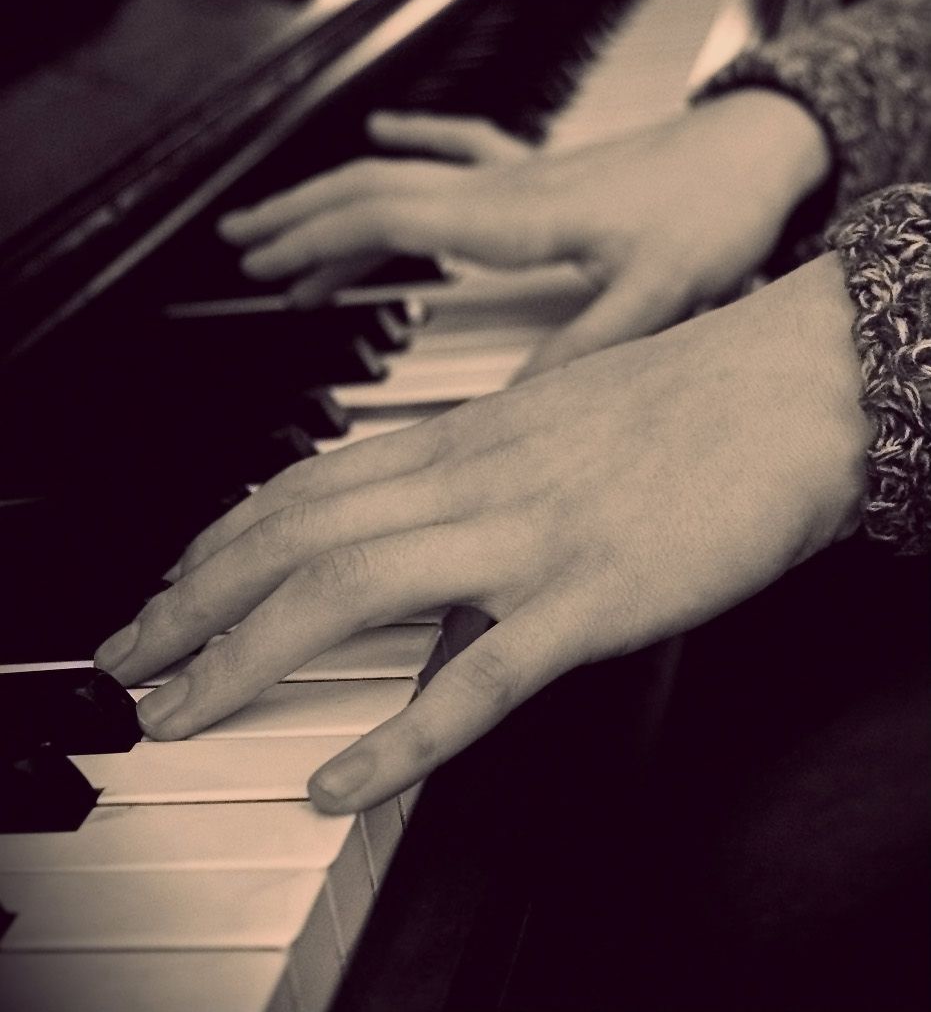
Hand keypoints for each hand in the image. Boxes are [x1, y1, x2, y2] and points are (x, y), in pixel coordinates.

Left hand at [95, 253, 866, 813]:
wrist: (795, 383)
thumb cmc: (691, 398)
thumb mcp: (561, 415)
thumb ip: (486, 460)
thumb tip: (431, 501)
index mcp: (470, 436)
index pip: (311, 484)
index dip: (224, 537)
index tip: (174, 582)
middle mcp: (475, 479)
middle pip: (296, 534)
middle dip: (193, 600)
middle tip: (127, 659)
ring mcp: (528, 538)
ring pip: (350, 590)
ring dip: (246, 656)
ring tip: (177, 711)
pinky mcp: (591, 601)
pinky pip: (477, 680)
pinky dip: (396, 738)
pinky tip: (337, 783)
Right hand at [218, 94, 830, 372]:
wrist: (759, 148)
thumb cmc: (716, 212)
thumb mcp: (658, 291)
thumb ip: (585, 344)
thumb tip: (512, 408)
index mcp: (513, 217)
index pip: (386, 216)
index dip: (315, 240)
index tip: (263, 266)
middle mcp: (503, 188)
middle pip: (374, 190)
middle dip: (301, 219)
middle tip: (242, 249)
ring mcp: (520, 174)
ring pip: (404, 175)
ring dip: (338, 196)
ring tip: (287, 229)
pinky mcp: (545, 172)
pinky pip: (459, 148)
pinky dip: (411, 143)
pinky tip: (387, 133)